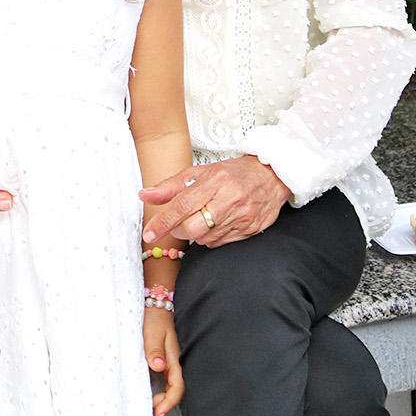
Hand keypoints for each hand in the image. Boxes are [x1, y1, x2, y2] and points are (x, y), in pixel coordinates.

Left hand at [140, 155, 291, 246]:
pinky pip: (220, 243)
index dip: (163, 221)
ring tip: (201, 217)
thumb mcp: (199, 172)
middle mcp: (228, 200)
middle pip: (193, 228)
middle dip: (178, 230)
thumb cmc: (232, 173)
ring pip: (205, 238)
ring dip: (196, 233)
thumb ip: (170, 186)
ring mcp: (241, 217)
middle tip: (177, 223)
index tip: (150, 233)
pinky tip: (215, 224)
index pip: (182, 205)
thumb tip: (144, 195)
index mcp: (214, 181)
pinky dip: (211, 237)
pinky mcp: (249, 230)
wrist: (271, 176)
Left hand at [144, 306, 183, 415]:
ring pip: (173, 384)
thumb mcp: (152, 334)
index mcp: (174, 358)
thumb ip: (154, 351)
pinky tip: (155, 389)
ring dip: (165, 396)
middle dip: (167, 403)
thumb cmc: (155, 318)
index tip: (159, 411)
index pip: (177, 387)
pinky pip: (169, 377)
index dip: (169, 402)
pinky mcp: (167, 356)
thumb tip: (158, 366)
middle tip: (154, 410)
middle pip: (177, 389)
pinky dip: (163, 387)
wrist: (157, 303)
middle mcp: (175, 361)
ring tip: (154, 403)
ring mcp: (172, 359)